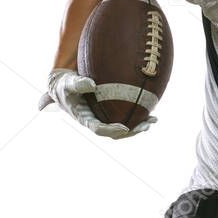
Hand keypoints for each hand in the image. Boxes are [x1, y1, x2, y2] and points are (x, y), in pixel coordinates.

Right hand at [37, 68, 156, 138]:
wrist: (63, 85)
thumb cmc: (65, 85)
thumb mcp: (68, 84)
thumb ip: (78, 84)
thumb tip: (92, 84)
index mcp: (85, 119)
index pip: (99, 129)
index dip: (112, 130)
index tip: (125, 128)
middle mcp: (96, 121)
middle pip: (115, 133)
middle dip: (132, 131)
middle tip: (147, 125)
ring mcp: (104, 118)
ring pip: (123, 127)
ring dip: (138, 125)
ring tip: (153, 120)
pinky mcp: (110, 111)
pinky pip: (125, 117)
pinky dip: (137, 116)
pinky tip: (150, 111)